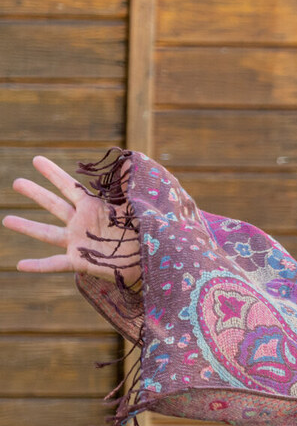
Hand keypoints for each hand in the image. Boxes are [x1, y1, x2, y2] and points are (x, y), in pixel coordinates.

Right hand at [3, 154, 140, 282]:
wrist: (153, 260)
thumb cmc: (147, 232)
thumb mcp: (137, 207)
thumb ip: (127, 187)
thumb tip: (128, 160)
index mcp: (94, 208)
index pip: (69, 187)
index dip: (53, 174)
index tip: (36, 160)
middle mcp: (82, 223)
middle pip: (54, 205)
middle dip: (36, 193)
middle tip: (16, 182)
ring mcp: (79, 242)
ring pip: (47, 233)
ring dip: (27, 226)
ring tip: (6, 220)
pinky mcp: (81, 262)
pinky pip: (55, 263)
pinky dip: (38, 265)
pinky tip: (20, 265)